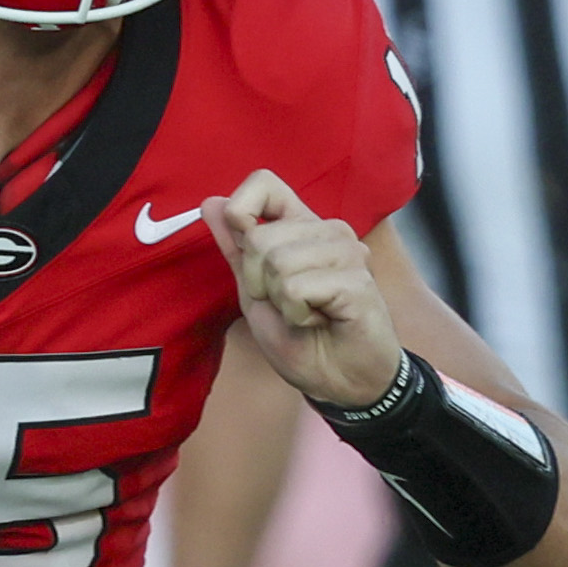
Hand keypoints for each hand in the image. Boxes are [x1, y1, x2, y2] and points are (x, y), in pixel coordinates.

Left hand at [202, 171, 404, 410]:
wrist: (342, 383)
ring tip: (307, 314)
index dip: (240, 212)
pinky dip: (297, 316)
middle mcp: (327, 230)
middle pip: (259, 237)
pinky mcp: (356, 279)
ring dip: (281, 303)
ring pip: (276, 262)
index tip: (246, 251)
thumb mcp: (256, 293)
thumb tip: (210, 203)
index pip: (264, 183)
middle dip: (258, 283)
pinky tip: (321, 322)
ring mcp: (346, 252)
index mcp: (302, 226)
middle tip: (288, 305)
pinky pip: (296, 288)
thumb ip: (237, 250)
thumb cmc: (304, 340)